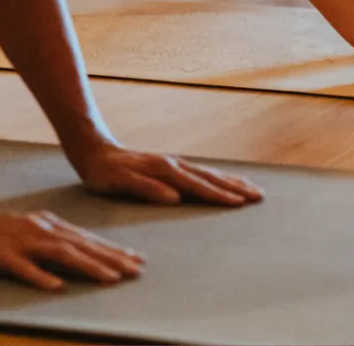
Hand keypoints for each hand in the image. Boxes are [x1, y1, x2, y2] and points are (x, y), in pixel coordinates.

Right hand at [0, 206, 143, 290]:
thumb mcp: (27, 231)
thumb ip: (51, 241)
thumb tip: (79, 255)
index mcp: (46, 225)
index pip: (87, 239)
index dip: (113, 250)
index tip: (137, 260)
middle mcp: (39, 230)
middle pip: (81, 245)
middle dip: (111, 258)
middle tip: (136, 271)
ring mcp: (20, 242)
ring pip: (61, 255)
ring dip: (88, 266)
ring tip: (111, 279)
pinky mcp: (0, 256)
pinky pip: (23, 269)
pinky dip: (41, 277)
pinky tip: (57, 287)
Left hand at [76, 144, 262, 206]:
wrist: (94, 151)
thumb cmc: (105, 173)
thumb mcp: (120, 183)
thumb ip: (147, 189)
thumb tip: (174, 197)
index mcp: (164, 171)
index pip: (198, 186)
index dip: (219, 195)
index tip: (240, 203)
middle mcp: (173, 165)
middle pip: (210, 177)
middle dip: (235, 187)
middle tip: (259, 195)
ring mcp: (173, 164)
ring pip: (208, 173)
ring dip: (230, 181)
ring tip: (250, 188)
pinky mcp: (169, 166)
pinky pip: (199, 173)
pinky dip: (216, 178)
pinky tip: (223, 182)